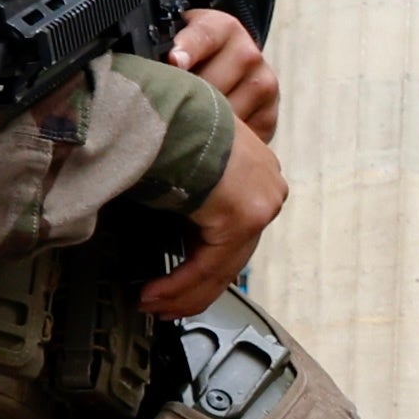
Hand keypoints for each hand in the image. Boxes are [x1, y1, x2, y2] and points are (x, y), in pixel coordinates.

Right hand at [148, 13, 287, 316]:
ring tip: (152, 304)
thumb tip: (169, 223)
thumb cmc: (167, 127)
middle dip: (191, 288)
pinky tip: (154, 295)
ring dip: (181, 293)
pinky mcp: (243, 219)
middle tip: (161, 304)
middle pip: (231, 255)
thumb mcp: (184, 163)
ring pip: (221, 267)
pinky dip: (178, 285)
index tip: (177, 282)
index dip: (204, 264)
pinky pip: (208, 267)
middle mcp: (265, 188)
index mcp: (256, 172)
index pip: (235, 232)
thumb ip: (189, 197)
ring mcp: (259, 204)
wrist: (166, 113)